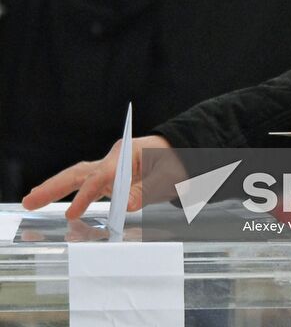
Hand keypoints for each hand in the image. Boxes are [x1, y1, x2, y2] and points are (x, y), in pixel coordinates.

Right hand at [22, 135, 171, 219]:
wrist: (181, 155)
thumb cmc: (176, 163)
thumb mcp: (167, 177)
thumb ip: (148, 190)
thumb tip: (128, 205)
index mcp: (127, 154)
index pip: (102, 176)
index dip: (87, 196)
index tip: (72, 214)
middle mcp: (114, 160)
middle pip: (80, 172)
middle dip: (54, 186)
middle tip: (30, 200)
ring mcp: (111, 169)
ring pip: (78, 177)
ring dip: (54, 188)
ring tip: (31, 201)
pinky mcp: (110, 179)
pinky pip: (86, 185)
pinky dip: (69, 193)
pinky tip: (51, 200)